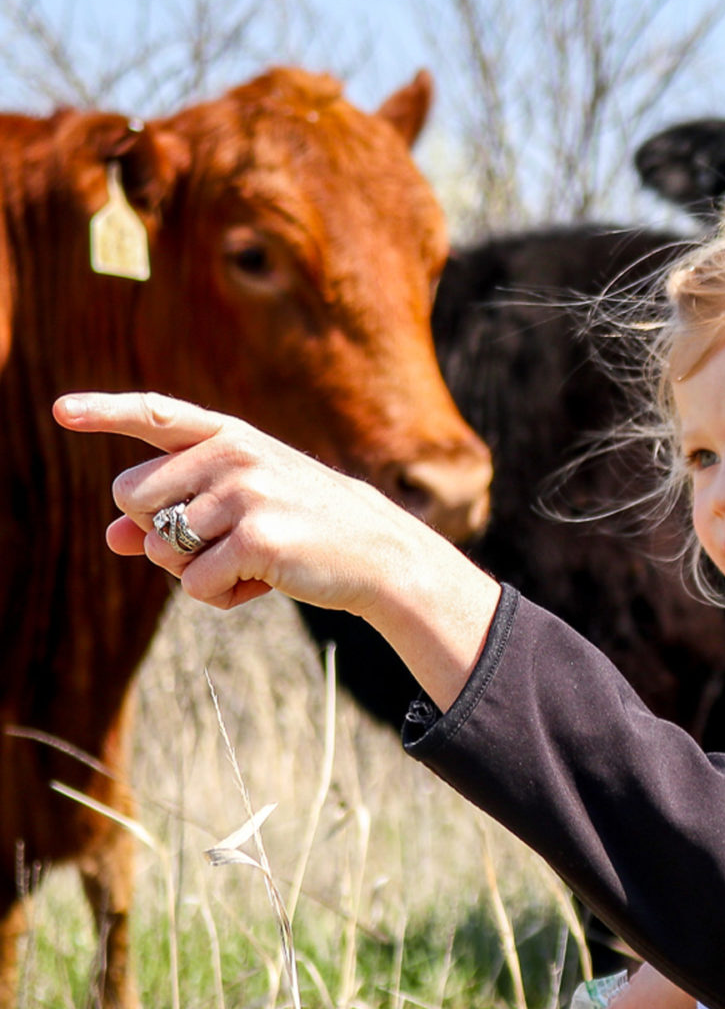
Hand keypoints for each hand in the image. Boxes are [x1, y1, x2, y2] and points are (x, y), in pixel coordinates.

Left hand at [54, 390, 500, 707]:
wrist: (380, 553)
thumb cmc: (308, 525)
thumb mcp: (244, 507)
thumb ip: (178, 513)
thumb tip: (113, 537)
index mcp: (230, 436)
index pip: (156, 416)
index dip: (104, 412)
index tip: (60, 412)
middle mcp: (234, 455)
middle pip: (135, 499)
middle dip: (161, 532)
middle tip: (217, 541)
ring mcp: (246, 495)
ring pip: (161, 550)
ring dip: (195, 571)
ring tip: (250, 562)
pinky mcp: (258, 539)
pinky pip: (196, 585)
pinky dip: (221, 596)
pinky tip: (263, 583)